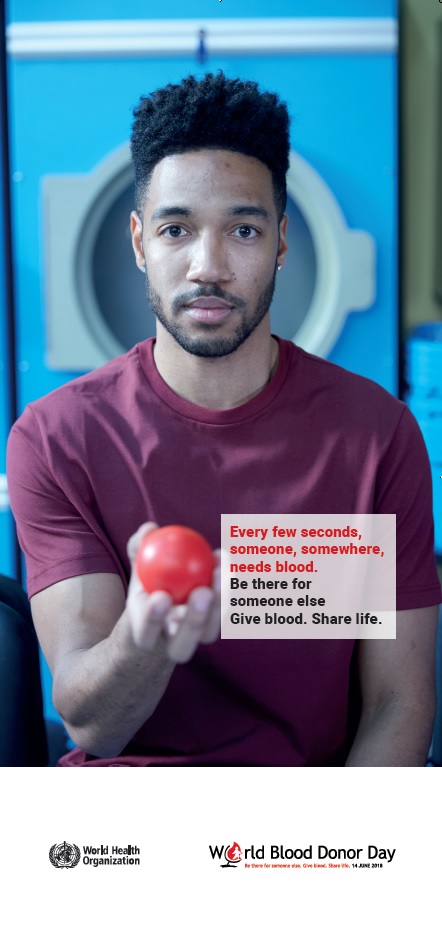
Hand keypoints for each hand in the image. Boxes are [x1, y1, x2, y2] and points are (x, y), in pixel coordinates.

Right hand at [126, 522, 220, 663]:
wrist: (163, 611)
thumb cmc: (148, 584)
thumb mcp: (138, 567)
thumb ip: (139, 549)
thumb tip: (149, 528)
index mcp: (145, 634)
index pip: (146, 634)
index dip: (153, 620)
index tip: (161, 596)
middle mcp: (170, 642)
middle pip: (182, 646)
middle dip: (194, 621)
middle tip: (202, 591)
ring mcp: (195, 638)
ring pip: (208, 634)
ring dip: (219, 606)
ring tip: (221, 571)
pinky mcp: (214, 626)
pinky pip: (224, 613)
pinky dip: (227, 587)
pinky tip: (223, 557)